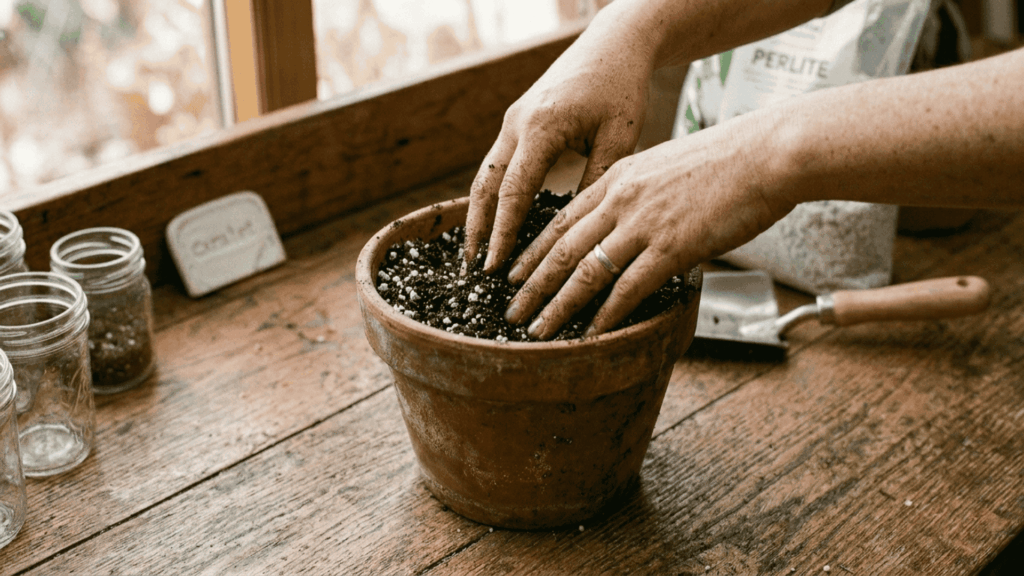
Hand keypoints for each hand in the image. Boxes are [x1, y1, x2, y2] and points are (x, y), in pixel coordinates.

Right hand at [463, 11, 658, 273]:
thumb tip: (579, 229)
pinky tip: (495, 222)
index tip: (495, 268)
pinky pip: (498, 165)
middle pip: (485, 186)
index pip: (514, 191)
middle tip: (474, 272)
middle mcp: (517, 124)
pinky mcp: (517, 122)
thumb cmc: (623, 86)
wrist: (613, 43)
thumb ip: (598, 179)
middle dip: (477, 230)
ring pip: (486, 176)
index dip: (503, 233)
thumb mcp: (621, 136)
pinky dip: (493, 196)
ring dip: (479, 215)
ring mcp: (513, 122)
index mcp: (541, 127)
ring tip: (477, 254)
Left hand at [503, 113, 795, 338]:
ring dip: (557, 307)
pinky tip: (591, 334)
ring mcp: (643, 223)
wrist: (766, 152)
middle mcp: (621, 199)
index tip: (512, 273)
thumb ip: (641, 193)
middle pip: (561, 249)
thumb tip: (631, 222)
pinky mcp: (671, 246)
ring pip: (584, 271)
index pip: (561, 219)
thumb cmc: (727, 160)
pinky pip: (628, 288)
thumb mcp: (666, 166)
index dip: (532, 251)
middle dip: (530, 286)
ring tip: (537, 331)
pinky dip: (606, 315)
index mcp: (618, 178)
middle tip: (511, 313)